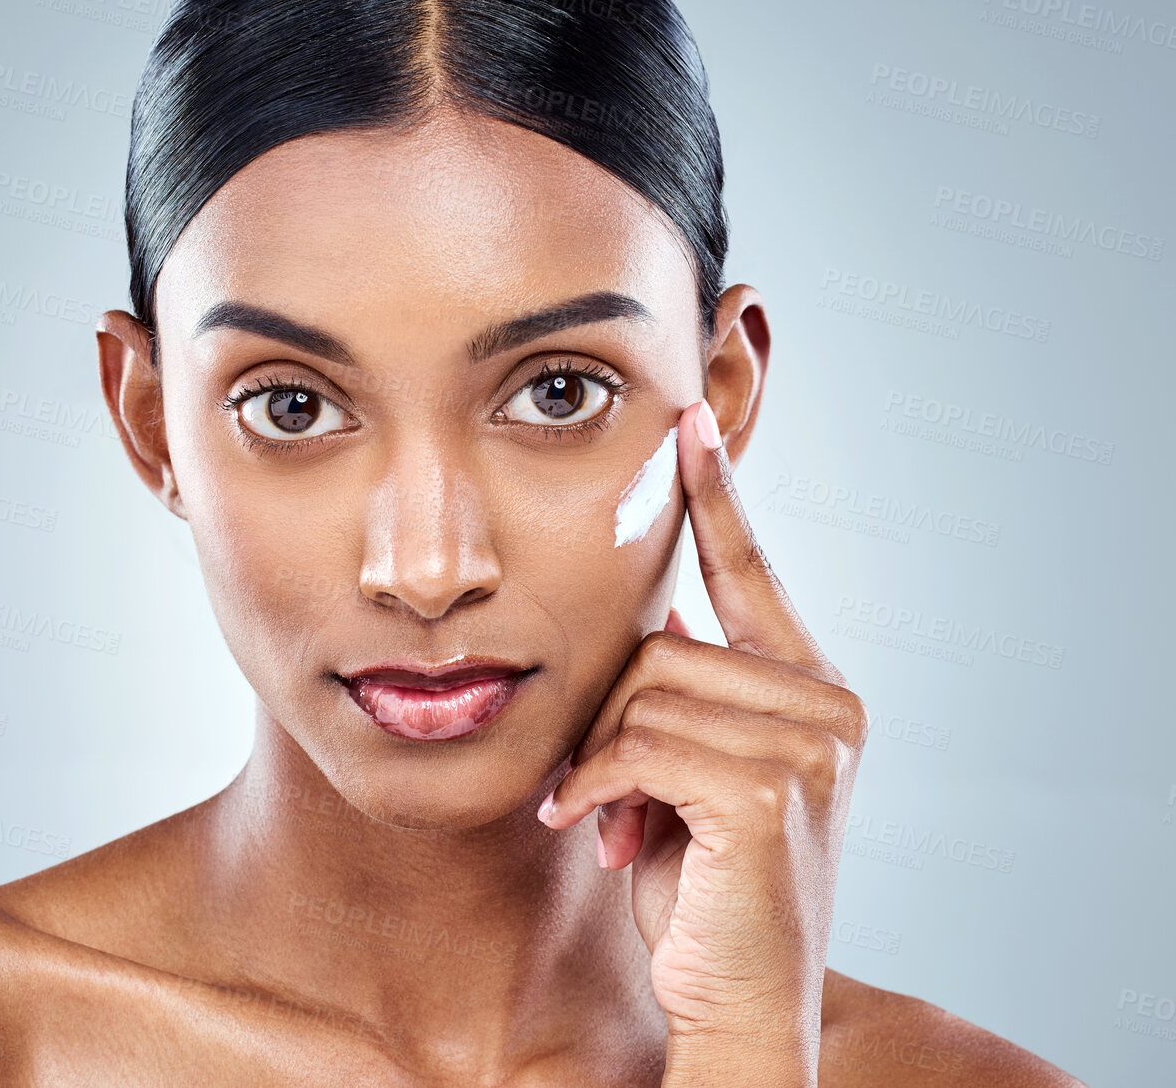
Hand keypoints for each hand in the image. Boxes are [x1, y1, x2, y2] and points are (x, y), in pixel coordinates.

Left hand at [536, 399, 867, 1087]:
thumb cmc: (704, 886)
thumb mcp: (692, 775)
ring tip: (609, 821)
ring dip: (600, 764)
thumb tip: (668, 622)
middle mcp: (829, 706)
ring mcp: (809, 746)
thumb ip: (692, 697)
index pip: (752, 574)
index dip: (717, 497)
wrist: (734, 998)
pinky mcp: (768, 789)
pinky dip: (594, 789)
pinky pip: (637, 747)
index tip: (689, 424)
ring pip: (642, 696)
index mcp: (814, 690)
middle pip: (660, 649)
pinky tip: (595, 833)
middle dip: (609, 722)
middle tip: (602, 792)